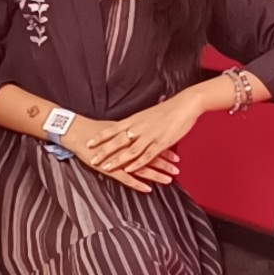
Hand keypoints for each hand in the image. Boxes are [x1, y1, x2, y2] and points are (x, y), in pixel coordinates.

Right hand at [66, 118, 180, 193]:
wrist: (77, 131)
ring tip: (168, 180)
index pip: (151, 144)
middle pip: (150, 156)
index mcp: (130, 137)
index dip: (165, 151)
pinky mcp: (109, 167)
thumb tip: (139, 135)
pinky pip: (126, 178)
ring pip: (141, 167)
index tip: (176, 156)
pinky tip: (147, 189)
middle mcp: (127, 148)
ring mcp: (119, 158)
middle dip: (165, 164)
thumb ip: (128, 133)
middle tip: (178, 170)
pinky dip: (137, 183)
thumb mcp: (115, 128)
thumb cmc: (95, 129)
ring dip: (156, 174)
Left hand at [85, 91, 202, 176]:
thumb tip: (129, 126)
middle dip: (104, 151)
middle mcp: (139, 127)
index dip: (101, 136)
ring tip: (106, 167)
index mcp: (135, 119)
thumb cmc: (168, 109)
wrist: (185, 104)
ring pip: (129, 150)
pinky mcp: (161, 142)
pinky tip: (130, 169)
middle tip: (92, 158)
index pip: (113, 128)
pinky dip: (137, 163)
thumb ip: (137, 122)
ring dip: (117, 159)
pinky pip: (146, 154)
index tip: (89, 142)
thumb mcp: (147, 114)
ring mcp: (150, 135)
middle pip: (117, 140)